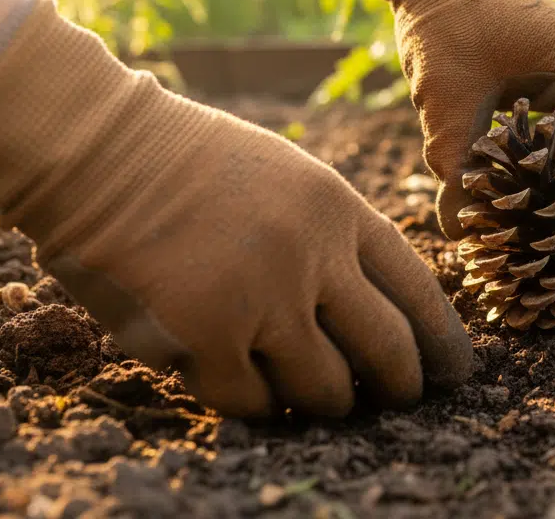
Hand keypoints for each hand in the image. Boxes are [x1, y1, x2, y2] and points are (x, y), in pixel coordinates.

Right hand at [0, 0, 472, 417]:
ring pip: (325, 388)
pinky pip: (252, 401)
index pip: (418, 289)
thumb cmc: (192, 165)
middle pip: (389, 350)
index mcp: (340, 211)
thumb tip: (381, 311)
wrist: (99, 153)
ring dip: (324, 400)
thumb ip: (338, 236)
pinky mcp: (204, 338)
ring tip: (314, 394)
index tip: (455, 370)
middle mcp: (312, 256)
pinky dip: (254, 402)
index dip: (444, 339)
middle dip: (401, 387)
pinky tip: (244, 385)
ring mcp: (260, 300)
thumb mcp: (291, 178)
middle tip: (398, 400)